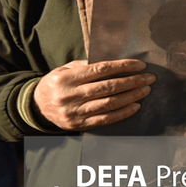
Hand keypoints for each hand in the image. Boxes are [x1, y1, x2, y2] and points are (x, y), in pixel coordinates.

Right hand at [32, 59, 153, 130]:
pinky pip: (105, 119)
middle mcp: (71, 95)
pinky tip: (135, 105)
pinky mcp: (79, 125)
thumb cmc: (56, 83)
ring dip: (131, 96)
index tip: (140, 65)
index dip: (123, 67)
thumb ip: (86, 65)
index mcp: (68, 78)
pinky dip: (123, 113)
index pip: (101, 70)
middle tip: (149, 78)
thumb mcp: (65, 69)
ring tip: (146, 90)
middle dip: (133, 81)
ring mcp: (75, 112)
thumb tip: (115, 62)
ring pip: (109, 104)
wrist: (36, 107)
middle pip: (108, 87)